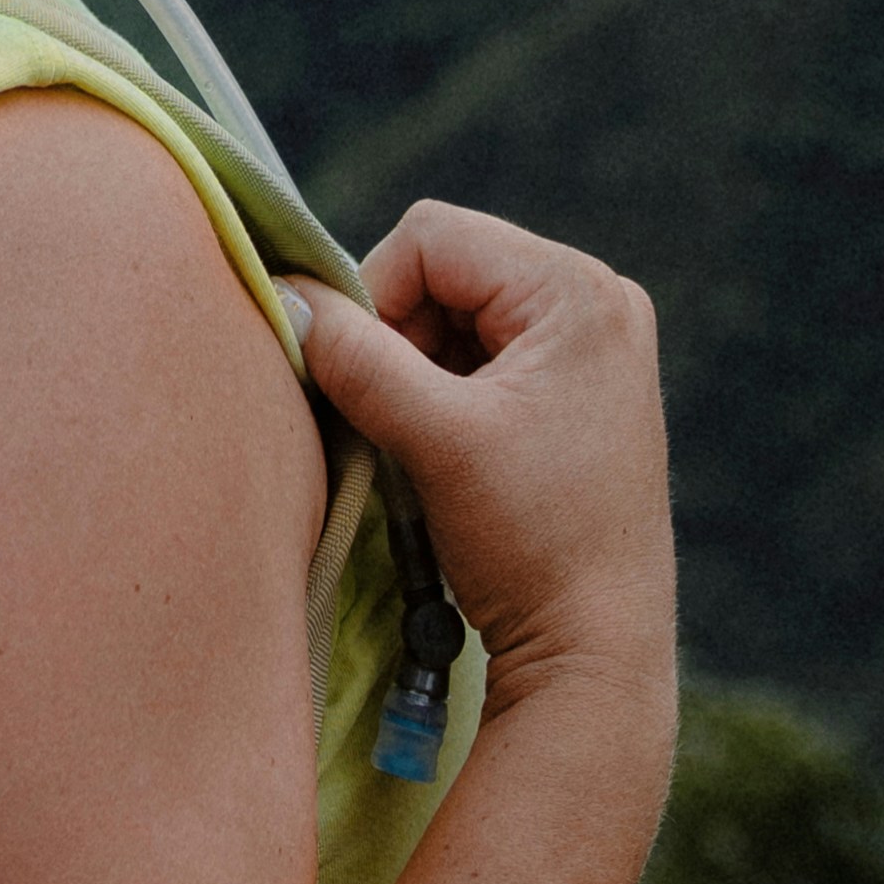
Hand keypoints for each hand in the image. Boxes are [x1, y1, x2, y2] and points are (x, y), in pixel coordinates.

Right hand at [298, 202, 674, 733]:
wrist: (596, 646)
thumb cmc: (530, 540)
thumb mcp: (434, 439)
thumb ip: (356, 358)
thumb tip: (284, 294)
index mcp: (578, 290)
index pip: (432, 237)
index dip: (374, 298)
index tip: (361, 379)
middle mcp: (599, 301)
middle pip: (447, 270)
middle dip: (400, 338)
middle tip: (393, 418)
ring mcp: (596, 347)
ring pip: (459, 315)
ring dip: (419, 369)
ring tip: (425, 445)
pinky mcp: (582, 391)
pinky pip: (487, 355)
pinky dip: (448, 393)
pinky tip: (451, 455)